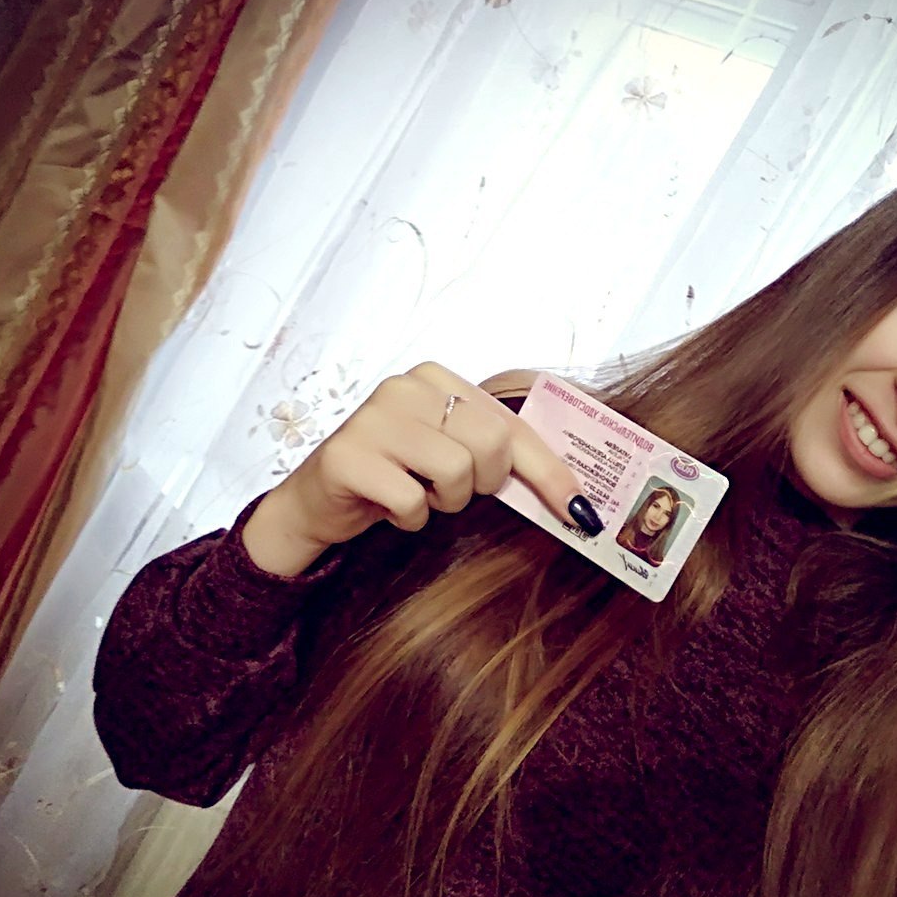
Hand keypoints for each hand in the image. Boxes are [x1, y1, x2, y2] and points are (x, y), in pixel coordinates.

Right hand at [242, 362, 601, 574]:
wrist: (316, 501)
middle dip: (482, 483)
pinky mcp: (348, 456)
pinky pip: (413, 502)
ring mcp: (374, 418)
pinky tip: (388, 507)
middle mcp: (405, 387)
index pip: (511, 424)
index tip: (580, 510)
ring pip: (457, 472)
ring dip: (443, 502)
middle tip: (450, 490)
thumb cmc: (393, 476)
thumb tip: (573, 495)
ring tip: (415, 494)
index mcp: (436, 378)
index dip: (550, 470)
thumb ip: (496, 454)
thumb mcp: (447, 453)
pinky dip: (409, 518)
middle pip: (491, 444)